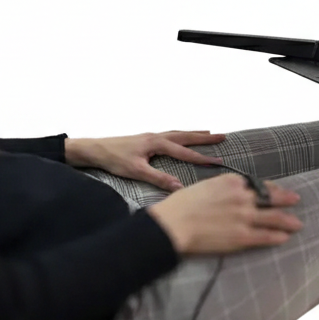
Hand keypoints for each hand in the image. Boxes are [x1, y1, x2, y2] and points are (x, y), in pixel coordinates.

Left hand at [65, 131, 227, 190]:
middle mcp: (156, 136)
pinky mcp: (146, 139)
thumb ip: (158, 178)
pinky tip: (182, 138)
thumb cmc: (114, 159)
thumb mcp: (136, 171)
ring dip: (194, 134)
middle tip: (222, 136)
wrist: (95, 149)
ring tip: (209, 133)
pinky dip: (181, 135)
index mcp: (156, 143)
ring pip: (178, 133)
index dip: (201, 157)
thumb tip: (179, 186)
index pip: (184, 151)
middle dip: (204, 137)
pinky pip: (170, 135)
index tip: (218, 161)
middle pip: (185, 136)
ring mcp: (151, 136)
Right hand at [147, 173, 302, 256]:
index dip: (270, 188)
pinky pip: (266, 237)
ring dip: (288, 221)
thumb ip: (220, 189)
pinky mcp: (242, 236)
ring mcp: (245, 217)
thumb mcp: (203, 187)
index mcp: (231, 182)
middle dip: (285, 199)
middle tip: (296, 200)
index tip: (276, 190)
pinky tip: (284, 238)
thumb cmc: (181, 205)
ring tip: (297, 223)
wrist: (174, 224)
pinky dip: (278, 237)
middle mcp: (242, 197)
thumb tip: (225, 194)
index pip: (258, 183)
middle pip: (271, 198)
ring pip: (274, 218)